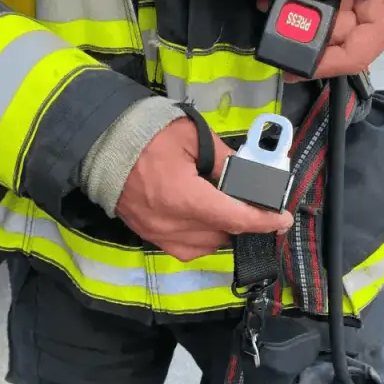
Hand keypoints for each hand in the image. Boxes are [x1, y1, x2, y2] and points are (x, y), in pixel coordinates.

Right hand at [116, 118, 292, 261]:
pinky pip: (184, 248)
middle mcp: (172, 224)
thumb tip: (248, 176)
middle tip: (257, 208)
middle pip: (222, 236)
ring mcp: (157, 233)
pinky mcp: (147, 234)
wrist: (100, 144)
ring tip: (231, 213)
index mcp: (184, 198)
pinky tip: (207, 223)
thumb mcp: (192, 137)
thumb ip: (224, 160)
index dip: (264, 222)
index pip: (235, 219)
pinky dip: (202, 240)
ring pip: (205, 247)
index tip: (282, 220)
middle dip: (244, 225)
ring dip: (223, 234)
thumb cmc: (146, 135)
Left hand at [258, 0, 383, 80]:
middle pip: (340, 37)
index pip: (352, 55)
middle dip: (306, 29)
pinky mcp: (382, 2)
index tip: (288, 65)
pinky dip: (329, 1)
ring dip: (314, 13)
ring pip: (342, 22)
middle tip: (270, 14)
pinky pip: (351, 9)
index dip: (318, 64)